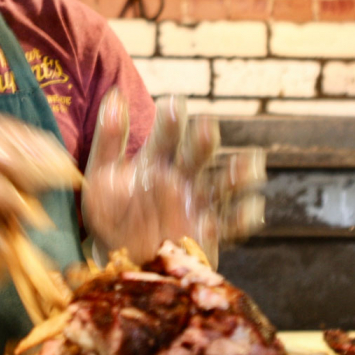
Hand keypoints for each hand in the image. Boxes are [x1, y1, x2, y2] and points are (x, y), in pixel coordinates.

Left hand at [81, 90, 265, 265]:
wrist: (118, 261)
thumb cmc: (110, 214)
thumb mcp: (102, 176)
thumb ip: (109, 138)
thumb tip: (114, 93)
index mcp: (157, 161)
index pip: (166, 136)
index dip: (171, 122)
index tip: (173, 104)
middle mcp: (181, 178)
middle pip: (197, 156)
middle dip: (203, 143)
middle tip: (207, 128)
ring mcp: (197, 205)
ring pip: (222, 185)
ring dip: (236, 174)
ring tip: (251, 164)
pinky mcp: (208, 233)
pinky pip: (229, 224)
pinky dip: (243, 216)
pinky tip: (253, 206)